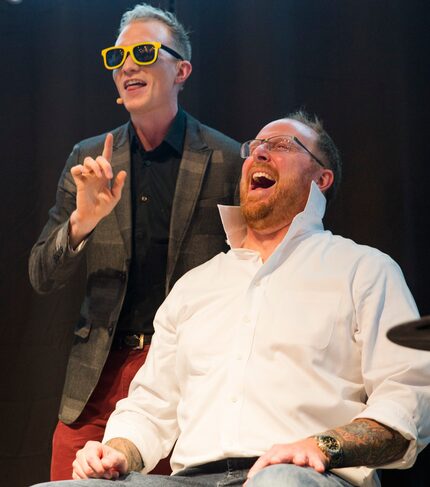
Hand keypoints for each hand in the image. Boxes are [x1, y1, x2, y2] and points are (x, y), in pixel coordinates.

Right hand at [69, 133, 126, 247]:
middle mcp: (96, 173)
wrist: (93, 215)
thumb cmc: (104, 207)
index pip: (107, 158)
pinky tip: (85, 174)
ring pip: (87, 161)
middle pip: (98, 158)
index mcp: (105, 175)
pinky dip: (79, 169)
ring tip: (99, 176)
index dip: (108, 146)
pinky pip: (76, 169)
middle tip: (109, 176)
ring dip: (95, 166)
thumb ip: (119, 185)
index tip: (110, 135)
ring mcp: (87, 176)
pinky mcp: (79, 181)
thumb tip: (123, 172)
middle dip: (105, 164)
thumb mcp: (115, 197)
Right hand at [72, 440, 127, 479]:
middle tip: (108, 475)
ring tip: (105, 476)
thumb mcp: (119, 458)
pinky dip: (89, 482)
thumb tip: (105, 464)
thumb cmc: (114, 460)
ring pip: (83, 476)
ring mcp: (77, 463)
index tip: (109, 473)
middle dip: (99, 475)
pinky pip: (79, 480)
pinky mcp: (75, 472)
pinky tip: (97, 478)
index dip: (100, 469)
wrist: (112, 466)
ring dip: (95, 480)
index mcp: (92, 445)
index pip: (91, 459)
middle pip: (87, 469)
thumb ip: (113, 459)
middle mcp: (81, 453)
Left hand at [245, 438, 328, 484]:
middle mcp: (288, 451)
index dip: (258, 467)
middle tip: (274, 460)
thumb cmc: (289, 456)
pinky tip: (318, 469)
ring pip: (300, 455)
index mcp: (277, 452)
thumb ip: (264, 471)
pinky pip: (316, 462)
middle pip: (282, 453)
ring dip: (299, 458)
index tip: (251, 477)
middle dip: (278, 456)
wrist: (312, 446)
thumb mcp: (277, 460)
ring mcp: (302, 453)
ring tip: (299, 461)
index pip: (265, 459)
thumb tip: (247, 484)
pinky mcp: (314, 457)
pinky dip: (317, 464)